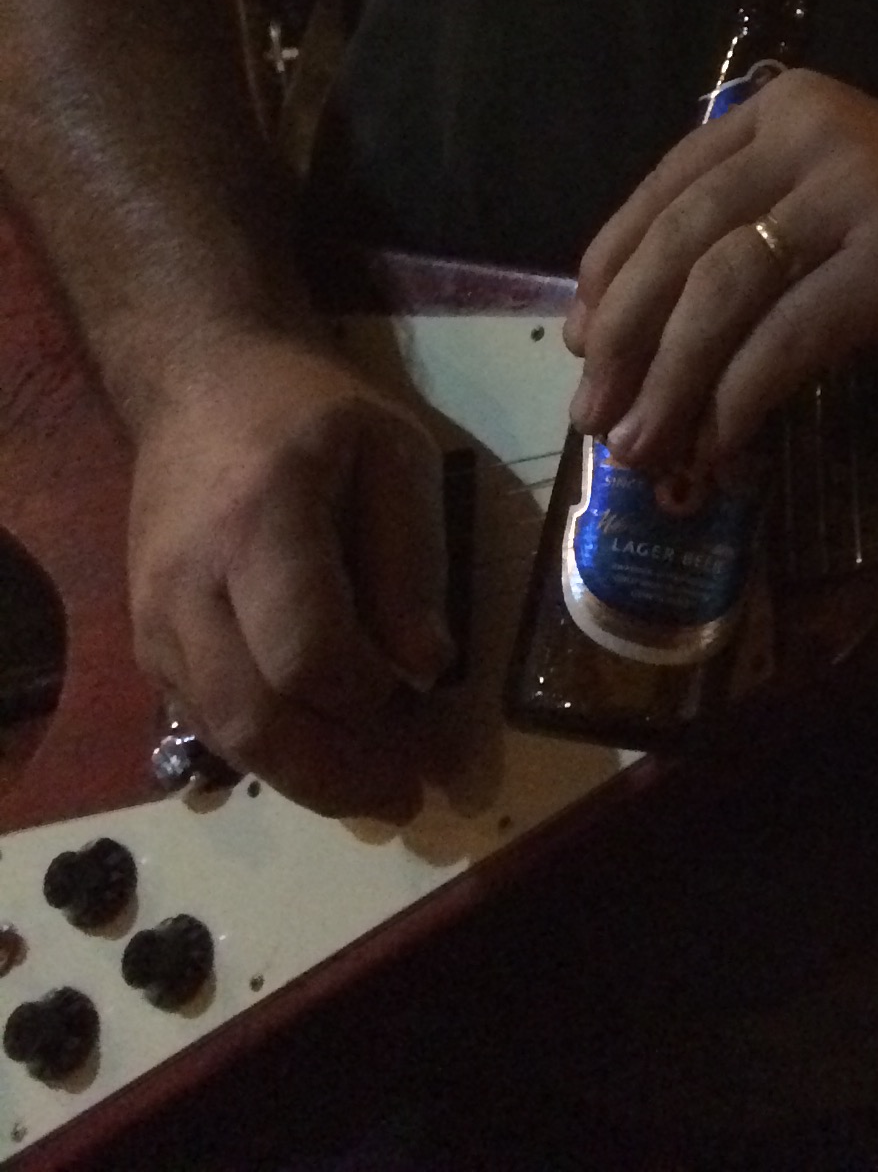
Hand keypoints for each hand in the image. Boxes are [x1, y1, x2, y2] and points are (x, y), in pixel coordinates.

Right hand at [126, 331, 451, 822]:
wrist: (200, 387)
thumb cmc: (312, 412)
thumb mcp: (394, 452)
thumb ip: (413, 558)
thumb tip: (428, 668)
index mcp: (260, 518)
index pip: (305, 648)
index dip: (368, 691)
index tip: (425, 694)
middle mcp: (189, 581)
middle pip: (254, 716)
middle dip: (336, 772)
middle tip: (405, 794)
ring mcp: (154, 618)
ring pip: (224, 736)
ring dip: (304, 776)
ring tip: (375, 786)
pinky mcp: (146, 642)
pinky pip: (203, 721)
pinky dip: (266, 749)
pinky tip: (321, 749)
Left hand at [565, 66, 877, 470]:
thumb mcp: (822, 209)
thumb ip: (742, 240)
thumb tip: (625, 341)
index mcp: (784, 110)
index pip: (667, 187)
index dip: (612, 270)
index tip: (582, 343)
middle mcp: (813, 134)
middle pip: (684, 239)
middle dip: (628, 336)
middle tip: (596, 414)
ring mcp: (857, 190)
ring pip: (725, 288)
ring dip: (674, 378)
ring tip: (645, 443)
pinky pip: (790, 334)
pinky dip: (744, 395)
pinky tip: (726, 440)